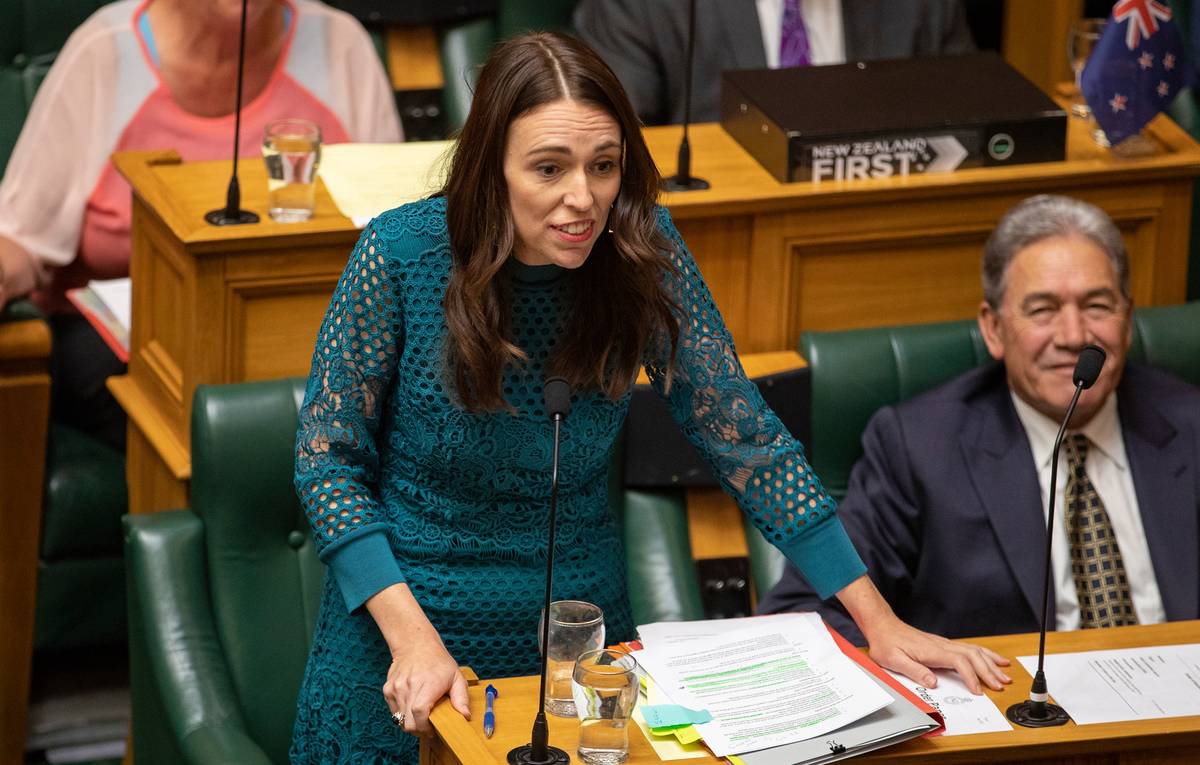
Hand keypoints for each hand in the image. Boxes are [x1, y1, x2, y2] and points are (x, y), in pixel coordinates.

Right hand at [367, 583, 470, 734]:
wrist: (416, 644)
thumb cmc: (438, 662)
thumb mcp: (456, 676)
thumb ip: (461, 698)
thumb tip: (465, 716)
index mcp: (427, 684)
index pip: (419, 713)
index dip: (425, 727)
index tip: (433, 729)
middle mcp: (408, 686)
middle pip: (408, 722)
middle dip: (419, 730)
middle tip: (428, 726)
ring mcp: (396, 688)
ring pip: (399, 720)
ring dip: (411, 722)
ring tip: (421, 714)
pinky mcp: (387, 689)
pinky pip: (393, 712)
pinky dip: (402, 714)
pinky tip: (412, 705)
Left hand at [835, 574, 1009, 693]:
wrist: (882, 626)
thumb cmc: (886, 642)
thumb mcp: (893, 660)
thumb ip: (914, 671)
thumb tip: (933, 682)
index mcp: (932, 650)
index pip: (959, 662)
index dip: (971, 677)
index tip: (978, 691)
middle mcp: (942, 645)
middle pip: (973, 656)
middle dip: (989, 671)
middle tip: (1001, 685)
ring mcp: (944, 644)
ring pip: (974, 651)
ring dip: (990, 663)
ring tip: (1005, 674)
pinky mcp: (943, 645)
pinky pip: (969, 649)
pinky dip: (984, 655)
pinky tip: (992, 659)